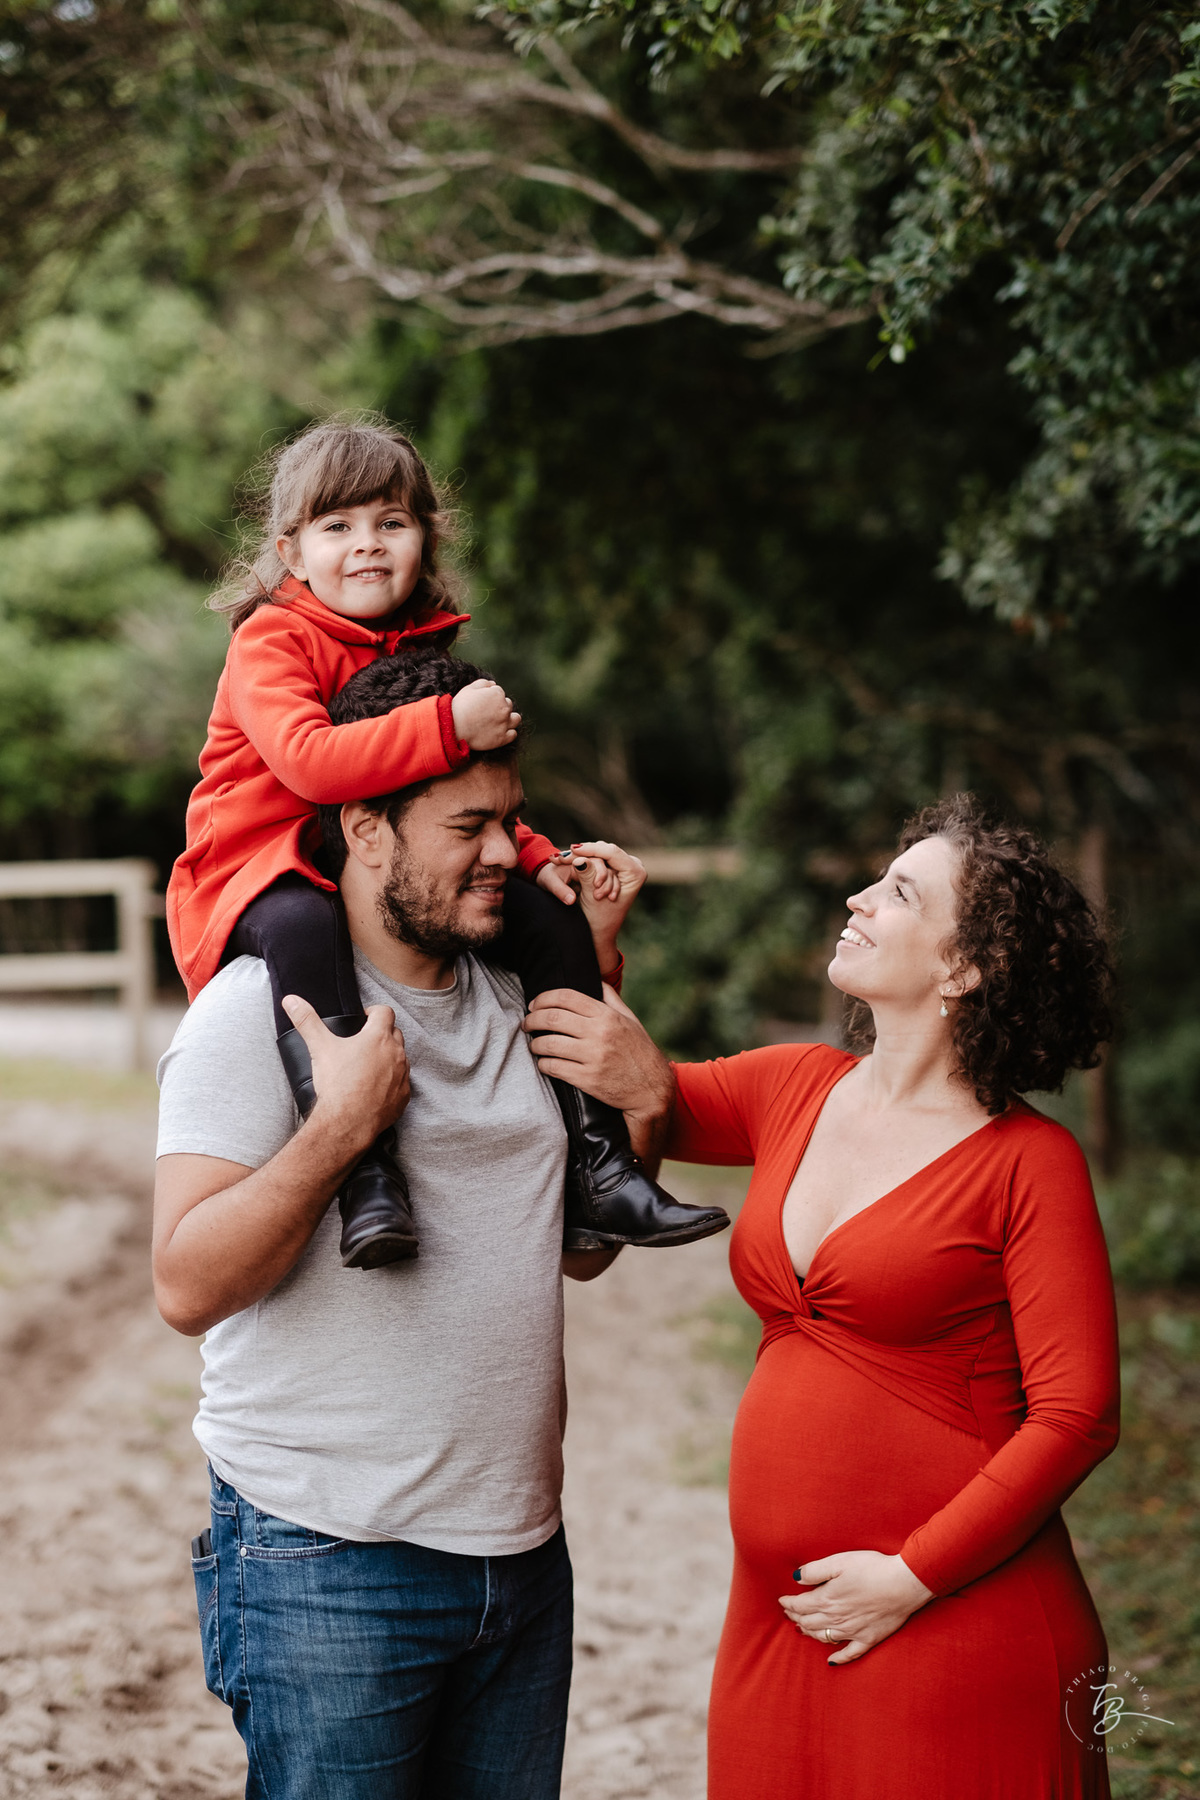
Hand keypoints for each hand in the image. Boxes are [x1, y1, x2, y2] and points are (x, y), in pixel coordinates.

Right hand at [280, 996, 409, 1150]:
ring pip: (401, 1058)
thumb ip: (306, 1021)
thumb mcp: (319, 1047)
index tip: (363, 1019)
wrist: (347, 1122)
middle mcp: (396, 1053)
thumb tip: (291, 1001)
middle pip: (395, 1033)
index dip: (373, 1012)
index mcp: (378, 1037)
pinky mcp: (404, 1096)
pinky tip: (375, 1088)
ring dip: (389, 1057)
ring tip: (368, 1066)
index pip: (384, 1012)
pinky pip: (402, 1083)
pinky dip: (392, 1082)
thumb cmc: (337, 1084)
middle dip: (381, 1034)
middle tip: (363, 1042)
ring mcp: (403, 1075)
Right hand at [450, 679, 520, 749]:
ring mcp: (505, 723)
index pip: (499, 693)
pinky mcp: (502, 738)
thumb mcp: (469, 689)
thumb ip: (483, 683)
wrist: (454, 727)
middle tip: (487, 713)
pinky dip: (508, 733)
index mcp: (497, 694)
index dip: (490, 697)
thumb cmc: (460, 707)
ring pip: (516, 719)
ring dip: (510, 719)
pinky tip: (499, 732)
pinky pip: (513, 734)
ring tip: (498, 722)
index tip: (482, 703)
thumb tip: (493, 684)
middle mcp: (504, 708)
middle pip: (508, 705)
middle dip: (500, 707)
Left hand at [523, 986, 673, 1158]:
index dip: (543, 998)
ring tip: (533, 1045)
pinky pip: (554, 1068)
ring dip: (534, 1044)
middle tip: (527, 1023)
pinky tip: (544, 1063)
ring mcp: (592, 1057)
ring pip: (548, 1044)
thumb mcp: (630, 1020)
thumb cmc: (640, 1052)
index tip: (534, 1004)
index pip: (566, 997)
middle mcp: (599, 1033)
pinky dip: (543, 1064)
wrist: (651, 1089)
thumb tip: (596, 980)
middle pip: (552, 1018)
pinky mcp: (587, 1079)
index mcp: (607, 1016)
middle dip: (532, 1019)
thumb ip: (611, 999)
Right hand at [536, 842, 646, 968]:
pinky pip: (597, 857)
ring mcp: (624, 865)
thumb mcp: (592, 895)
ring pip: (599, 851)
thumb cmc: (598, 918)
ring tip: (559, 859)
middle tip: (560, 856)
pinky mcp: (614, 867)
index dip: (591, 849)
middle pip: (605, 850)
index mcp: (635, 872)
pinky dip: (582, 858)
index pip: (612, 852)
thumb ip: (588, 875)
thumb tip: (579, 860)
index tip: (572, 849)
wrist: (599, 930)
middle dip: (583, 852)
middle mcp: (633, 866)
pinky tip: (566, 859)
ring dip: (580, 855)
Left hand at [779, 1551, 932, 1665]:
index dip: (788, 1603)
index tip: (782, 1600)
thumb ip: (815, 1571)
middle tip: (789, 1613)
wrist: (903, 1584)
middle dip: (795, 1617)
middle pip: (809, 1622)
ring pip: (824, 1637)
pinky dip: (838, 1658)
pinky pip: (850, 1654)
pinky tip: (831, 1661)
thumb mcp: (839, 1561)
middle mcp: (836, 1619)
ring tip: (802, 1629)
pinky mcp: (869, 1639)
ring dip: (810, 1633)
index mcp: (827, 1599)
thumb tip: (796, 1579)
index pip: (800, 1605)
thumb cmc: (872, 1568)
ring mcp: (852, 1631)